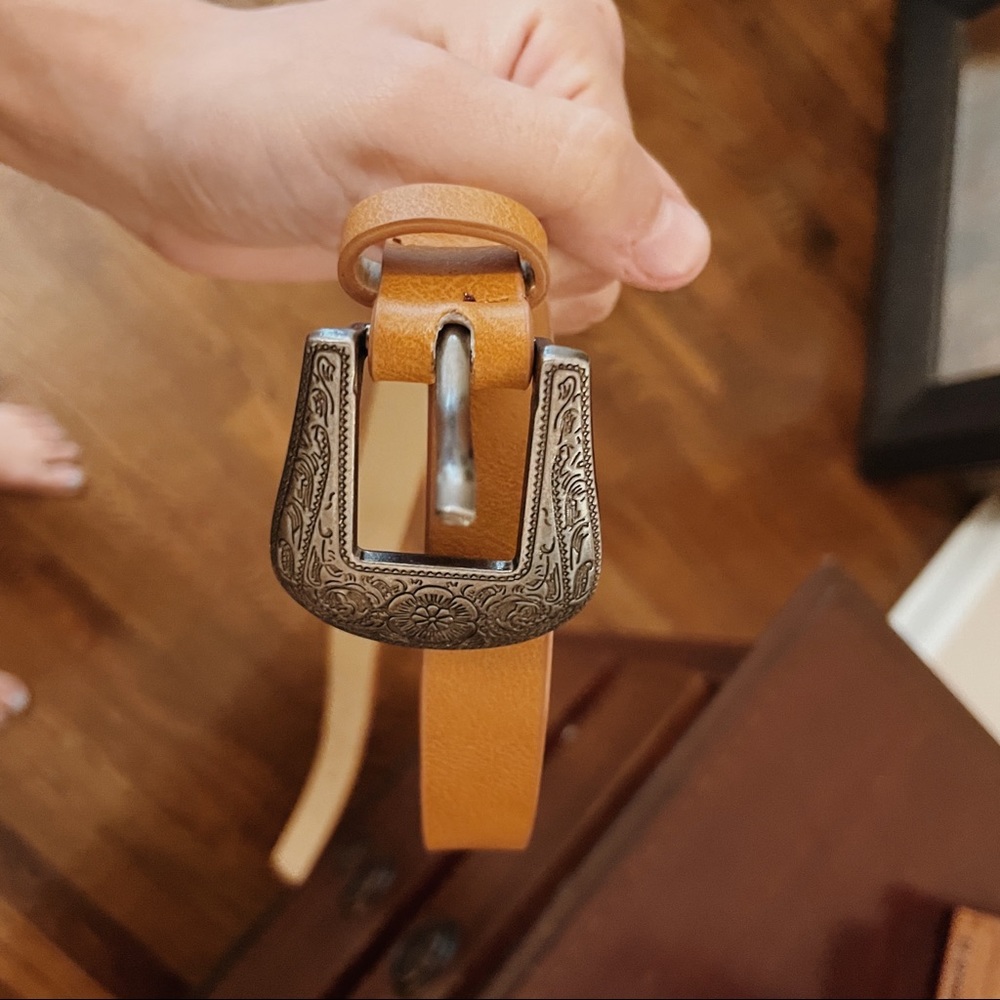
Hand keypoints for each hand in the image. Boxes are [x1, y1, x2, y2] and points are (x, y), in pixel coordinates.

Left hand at [20, 0, 711, 332]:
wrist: (174, 147)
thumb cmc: (267, 105)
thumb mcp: (421, 122)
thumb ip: (568, 174)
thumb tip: (686, 250)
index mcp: (562, 40)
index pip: (626, 187)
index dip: (547, 229)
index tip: (458, 218)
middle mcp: (551, 103)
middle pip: (604, 243)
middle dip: (511, 266)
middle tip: (417, 229)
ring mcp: (516, 169)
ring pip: (564, 286)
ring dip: (480, 292)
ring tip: (399, 242)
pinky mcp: (480, 224)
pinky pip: (517, 300)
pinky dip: (460, 307)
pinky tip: (402, 267)